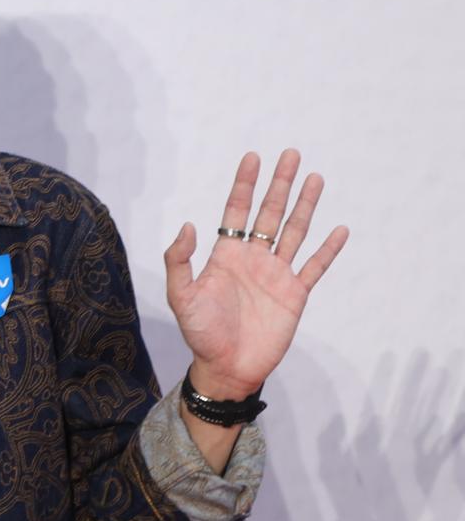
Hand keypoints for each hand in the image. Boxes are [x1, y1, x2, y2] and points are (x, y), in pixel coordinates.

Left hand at [165, 150, 348, 398]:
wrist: (226, 366)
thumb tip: (189, 225)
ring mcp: (276, 274)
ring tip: (315, 178)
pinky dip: (328, 249)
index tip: (253, 157)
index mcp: (226, 254)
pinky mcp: (295, 294)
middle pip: (269, 213)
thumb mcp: (181, 295)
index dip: (245, 185)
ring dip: (305, 206)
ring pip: (294, 232)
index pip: (236, 211)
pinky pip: (315, 267)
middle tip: (290, 154)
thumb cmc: (200, 332)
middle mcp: (253, 258)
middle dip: (279, 184)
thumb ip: (180, 261)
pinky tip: (339, 229)